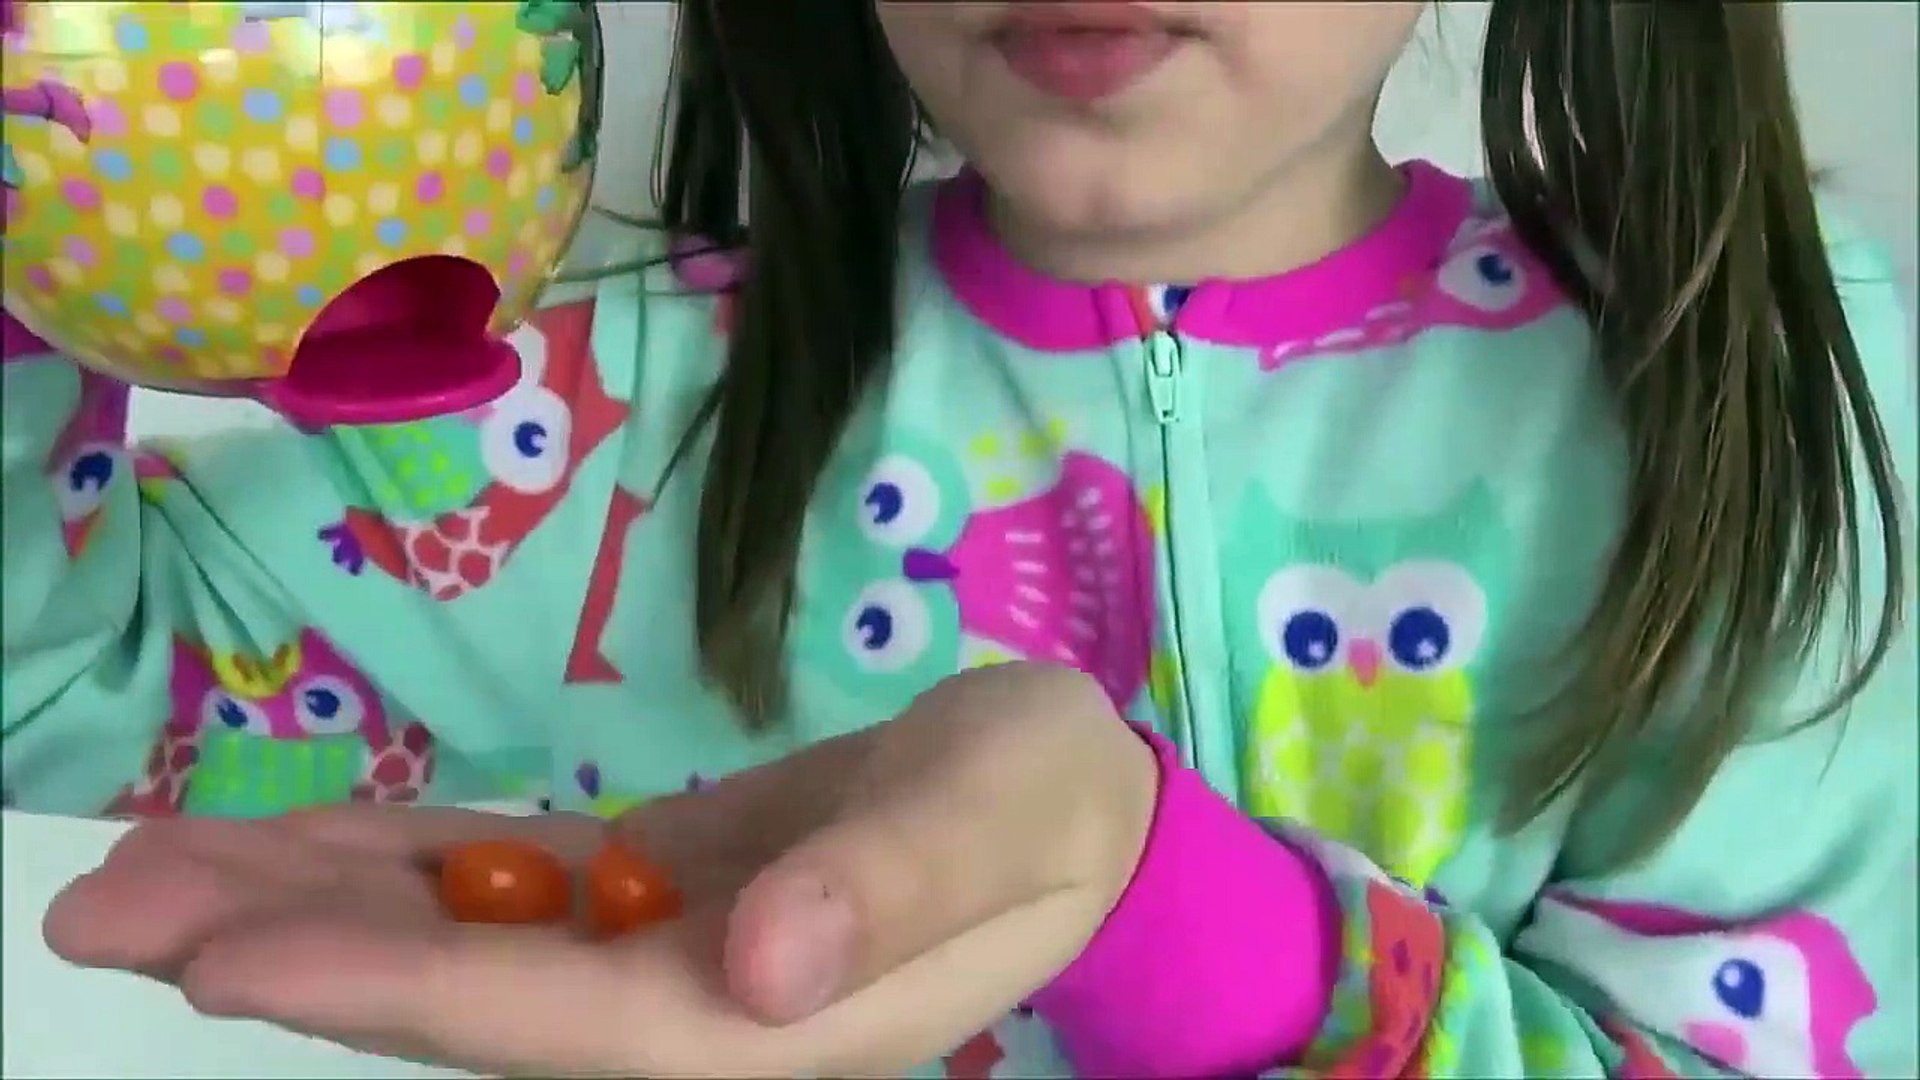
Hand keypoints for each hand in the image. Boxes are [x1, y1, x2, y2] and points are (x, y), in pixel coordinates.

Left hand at [43, 664, 1157, 1076]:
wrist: (1064, 800)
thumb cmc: (1053, 800)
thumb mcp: (1005, 813)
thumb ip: (897, 890)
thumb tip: (763, 973)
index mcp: (769, 1025)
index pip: (557, 1023)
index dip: (393, 993)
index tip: (227, 957)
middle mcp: (685, 1013)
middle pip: (464, 1001)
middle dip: (292, 956)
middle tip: (106, 905)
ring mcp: (655, 955)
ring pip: (461, 940)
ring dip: (311, 904)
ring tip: (149, 864)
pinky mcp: (648, 892)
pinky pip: (505, 884)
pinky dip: (400, 862)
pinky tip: (298, 840)